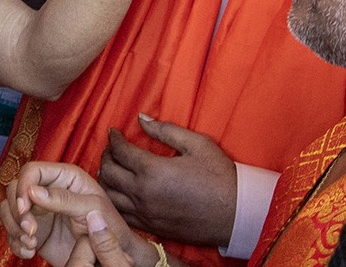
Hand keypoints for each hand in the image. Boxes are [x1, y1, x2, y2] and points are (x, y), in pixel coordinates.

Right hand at [0, 161, 151, 266]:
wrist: (111, 254)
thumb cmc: (109, 225)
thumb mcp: (91, 208)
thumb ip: (63, 198)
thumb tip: (32, 191)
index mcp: (63, 176)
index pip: (31, 171)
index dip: (23, 186)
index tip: (24, 208)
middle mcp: (46, 190)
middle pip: (14, 189)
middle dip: (17, 212)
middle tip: (31, 231)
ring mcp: (39, 211)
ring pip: (8, 209)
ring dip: (14, 227)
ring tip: (31, 243)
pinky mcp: (34, 230)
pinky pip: (12, 231)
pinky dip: (16, 242)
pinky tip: (30, 251)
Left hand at [99, 116, 236, 247]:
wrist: (239, 215)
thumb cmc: (220, 177)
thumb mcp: (197, 144)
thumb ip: (165, 130)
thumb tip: (141, 118)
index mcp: (153, 171)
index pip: (120, 151)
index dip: (114, 138)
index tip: (114, 132)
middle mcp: (144, 194)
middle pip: (109, 172)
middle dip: (106, 156)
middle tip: (112, 148)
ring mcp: (146, 213)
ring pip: (110, 196)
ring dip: (106, 179)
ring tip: (113, 168)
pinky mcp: (152, 227)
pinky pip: (122, 215)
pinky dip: (114, 202)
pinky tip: (120, 192)